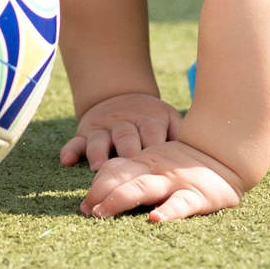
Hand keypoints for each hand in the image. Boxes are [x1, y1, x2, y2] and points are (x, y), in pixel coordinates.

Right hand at [61, 91, 182, 168]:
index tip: (156, 167)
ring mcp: (104, 127)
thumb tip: (203, 155)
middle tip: (128, 172)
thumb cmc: (153, 119)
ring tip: (97, 170)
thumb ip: (180, 135)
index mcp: (150, 119)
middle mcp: (125, 122)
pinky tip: (66, 161)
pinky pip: (76, 141)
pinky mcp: (85, 132)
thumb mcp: (169, 120)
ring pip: (100, 139)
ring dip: (98, 153)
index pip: (152, 133)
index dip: (153, 147)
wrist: (122, 96)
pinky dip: (70, 150)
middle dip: (126, 152)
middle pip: (125, 136)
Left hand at [81, 138, 244, 222]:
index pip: (114, 170)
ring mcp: (175, 181)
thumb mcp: (154, 161)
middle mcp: (156, 170)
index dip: (96, 186)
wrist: (226, 154)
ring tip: (102, 214)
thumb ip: (129, 169)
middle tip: (86, 212)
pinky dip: (168, 211)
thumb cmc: (184, 163)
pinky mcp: (197, 195)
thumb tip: (98, 182)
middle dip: (100, 194)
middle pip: (122, 179)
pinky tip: (155, 220)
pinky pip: (181, 204)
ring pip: (143, 188)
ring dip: (119, 200)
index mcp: (144, 163)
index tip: (83, 205)